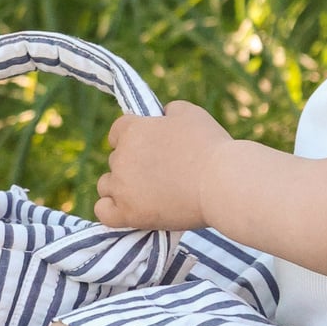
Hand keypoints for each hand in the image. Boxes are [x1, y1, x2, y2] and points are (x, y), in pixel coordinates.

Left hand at [94, 101, 231, 230]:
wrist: (222, 183)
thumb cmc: (209, 146)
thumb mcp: (190, 113)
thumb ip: (168, 111)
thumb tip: (161, 116)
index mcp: (133, 130)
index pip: (117, 131)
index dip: (132, 138)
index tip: (148, 148)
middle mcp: (122, 158)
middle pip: (116, 159)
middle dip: (133, 164)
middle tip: (161, 172)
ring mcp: (123, 188)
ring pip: (106, 185)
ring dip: (121, 186)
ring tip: (147, 193)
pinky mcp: (129, 214)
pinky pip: (103, 212)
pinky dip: (111, 210)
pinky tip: (127, 209)